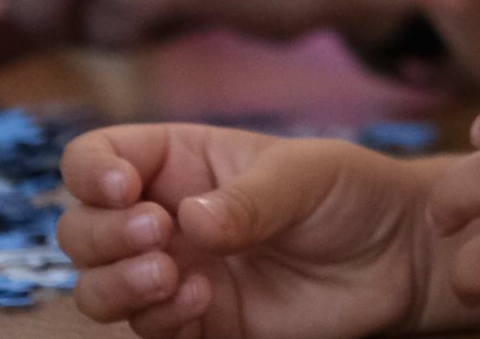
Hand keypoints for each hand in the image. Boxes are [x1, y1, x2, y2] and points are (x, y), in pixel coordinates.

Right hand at [58, 123, 433, 338]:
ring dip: (116, 284)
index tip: (123, 188)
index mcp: (182, 161)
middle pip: (81, 228)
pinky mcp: (199, 323)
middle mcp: (165, 217)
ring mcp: (178, 272)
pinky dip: (157, 319)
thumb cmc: (351, 193)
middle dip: (101, 235)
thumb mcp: (306, 174)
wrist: (398, 257)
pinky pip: (146, 329)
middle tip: (158, 234)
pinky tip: (201, 300)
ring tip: (169, 274)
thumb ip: (249, 198)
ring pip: (97, 286)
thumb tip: (189, 223)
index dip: (91, 173)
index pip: (99, 158)